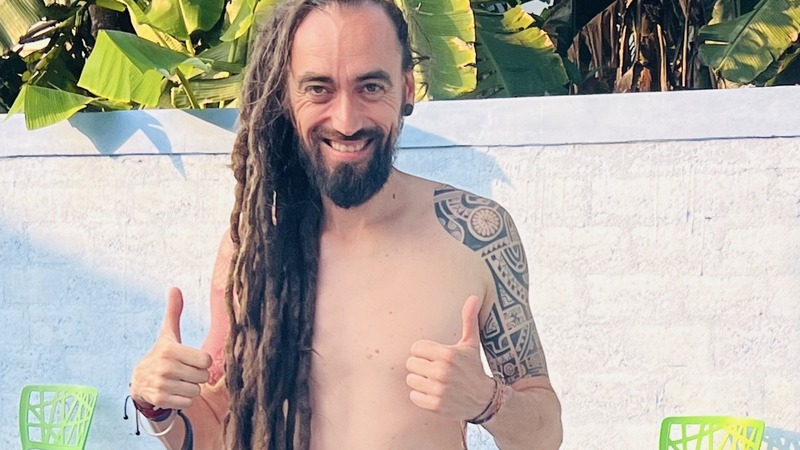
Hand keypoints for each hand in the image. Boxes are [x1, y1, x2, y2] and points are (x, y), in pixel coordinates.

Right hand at [130, 287, 211, 409]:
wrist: (139, 380)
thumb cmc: (162, 355)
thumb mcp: (168, 334)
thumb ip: (174, 313)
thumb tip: (175, 288)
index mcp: (171, 350)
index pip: (206, 360)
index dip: (202, 362)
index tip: (192, 360)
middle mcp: (165, 367)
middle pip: (203, 377)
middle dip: (197, 376)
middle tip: (185, 372)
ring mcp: (162, 384)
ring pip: (196, 391)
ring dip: (191, 388)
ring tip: (179, 381)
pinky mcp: (160, 399)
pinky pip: (188, 402)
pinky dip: (185, 399)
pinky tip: (175, 392)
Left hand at [405, 295, 494, 419]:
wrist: (484, 399)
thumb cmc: (473, 368)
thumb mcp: (471, 344)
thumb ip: (468, 319)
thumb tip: (473, 296)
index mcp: (448, 354)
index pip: (416, 348)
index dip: (423, 352)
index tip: (434, 356)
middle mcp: (442, 372)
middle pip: (410, 363)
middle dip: (420, 365)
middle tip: (433, 369)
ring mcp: (439, 390)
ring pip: (411, 379)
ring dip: (420, 380)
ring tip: (434, 381)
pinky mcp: (436, 406)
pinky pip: (413, 396)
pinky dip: (421, 395)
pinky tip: (433, 393)